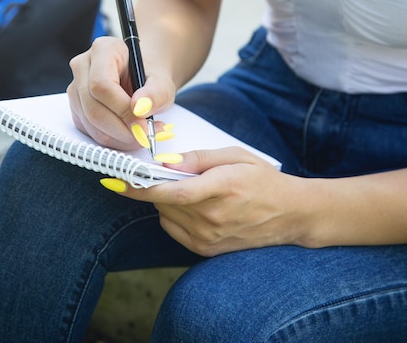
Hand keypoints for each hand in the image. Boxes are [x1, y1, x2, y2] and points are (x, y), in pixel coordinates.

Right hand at [67, 36, 175, 149]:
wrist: (142, 80)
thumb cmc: (150, 77)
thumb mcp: (162, 83)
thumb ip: (155, 94)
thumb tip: (140, 109)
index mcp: (103, 50)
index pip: (102, 85)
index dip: (122, 109)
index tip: (143, 124)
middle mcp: (83, 67)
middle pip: (93, 108)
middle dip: (122, 129)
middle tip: (146, 136)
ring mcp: (76, 89)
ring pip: (91, 124)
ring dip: (119, 138)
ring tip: (144, 134)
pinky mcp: (76, 109)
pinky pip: (90, 132)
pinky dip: (113, 140)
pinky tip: (131, 134)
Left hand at [110, 147, 306, 255]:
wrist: (290, 214)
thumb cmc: (263, 179)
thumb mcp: (235, 156)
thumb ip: (199, 158)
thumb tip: (165, 163)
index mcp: (221, 189)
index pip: (171, 192)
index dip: (140, 187)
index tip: (116, 180)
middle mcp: (213, 218)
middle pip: (164, 202)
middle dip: (155, 185)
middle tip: (162, 173)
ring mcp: (209, 237)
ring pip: (165, 215)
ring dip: (165, 200)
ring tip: (191, 189)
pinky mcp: (206, 249)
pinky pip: (173, 229)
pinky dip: (173, 215)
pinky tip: (193, 205)